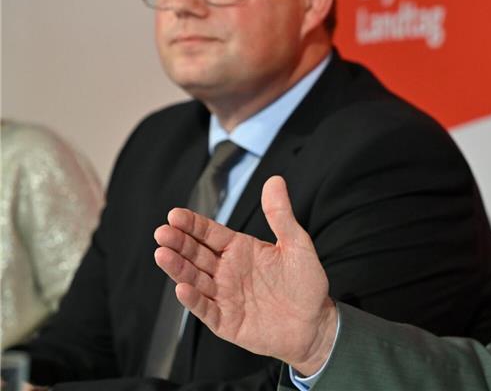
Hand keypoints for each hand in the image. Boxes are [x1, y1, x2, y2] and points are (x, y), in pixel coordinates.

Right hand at [154, 175, 336, 374]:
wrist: (315, 323)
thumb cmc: (306, 283)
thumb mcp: (297, 243)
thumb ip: (281, 215)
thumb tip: (275, 180)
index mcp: (240, 249)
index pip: (210, 233)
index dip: (192, 224)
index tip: (174, 214)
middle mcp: (227, 271)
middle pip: (196, 254)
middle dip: (178, 243)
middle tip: (162, 232)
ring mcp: (224, 296)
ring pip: (195, 279)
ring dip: (178, 268)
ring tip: (162, 254)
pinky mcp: (226, 321)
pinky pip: (206, 309)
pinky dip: (193, 300)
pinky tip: (182, 288)